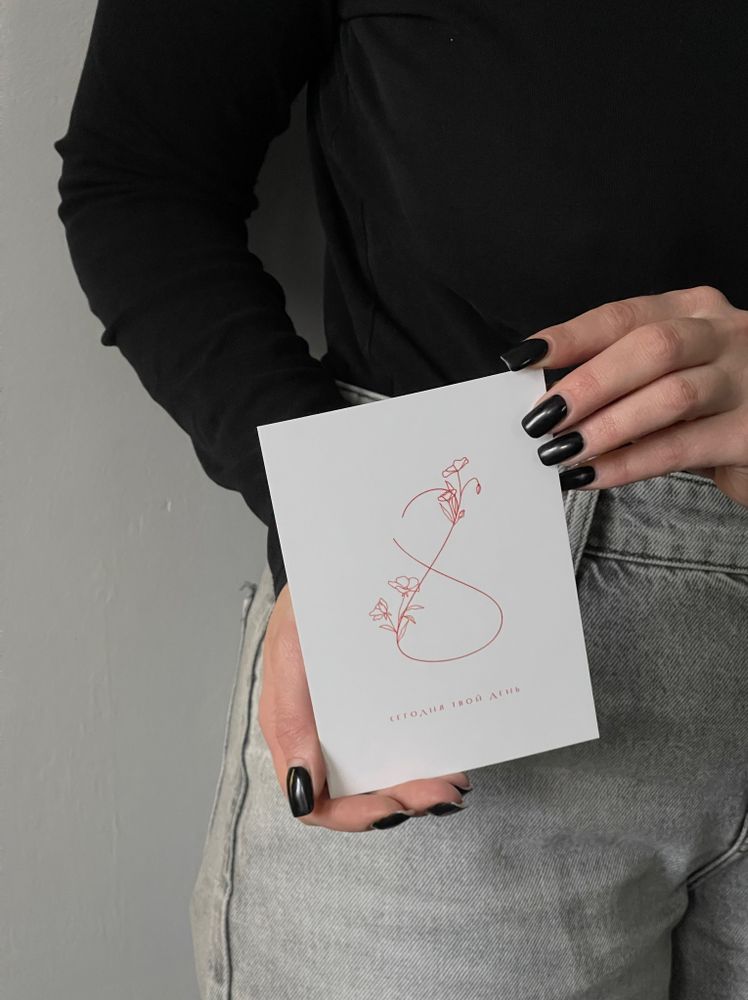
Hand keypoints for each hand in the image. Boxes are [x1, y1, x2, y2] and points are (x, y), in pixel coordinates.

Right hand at [258, 583, 470, 830]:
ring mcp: (347, 726)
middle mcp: (319, 740)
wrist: (334, 569)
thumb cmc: (303, 608)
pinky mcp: (371, 709)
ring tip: (454, 781)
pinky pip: (396, 744)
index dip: (356, 816)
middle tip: (444, 793)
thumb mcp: (289, 653)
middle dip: (403, 801)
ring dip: (418, 786)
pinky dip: (422, 757)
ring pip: (381, 776)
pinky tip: (447, 753)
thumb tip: (302, 789)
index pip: (317, 803)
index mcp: (292, 734)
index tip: (395, 806)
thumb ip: (290, 718)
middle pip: (357, 796)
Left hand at [500, 285, 747, 506]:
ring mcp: (746, 381)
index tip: (522, 359)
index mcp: (695, 310)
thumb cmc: (710, 405)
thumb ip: (623, 376)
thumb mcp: (670, 373)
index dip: (569, 337)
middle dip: (588, 385)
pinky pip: (681, 447)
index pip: (623, 316)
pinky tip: (591, 475)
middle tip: (541, 419)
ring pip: (669, 396)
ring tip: (560, 452)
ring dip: (605, 426)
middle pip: (649, 348)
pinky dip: (629, 464)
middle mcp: (726, 335)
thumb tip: (550, 397)